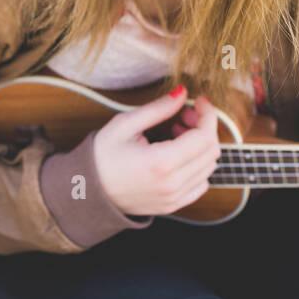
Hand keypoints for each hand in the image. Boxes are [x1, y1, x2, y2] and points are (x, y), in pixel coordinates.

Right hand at [92, 86, 221, 216]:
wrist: (87, 191)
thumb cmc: (102, 156)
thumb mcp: (126, 124)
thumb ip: (158, 108)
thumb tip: (182, 93)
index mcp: (162, 162)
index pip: (205, 136)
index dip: (208, 114)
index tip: (199, 101)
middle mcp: (173, 184)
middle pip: (211, 151)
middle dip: (204, 127)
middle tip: (184, 115)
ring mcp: (174, 198)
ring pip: (209, 167)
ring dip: (201, 146)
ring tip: (177, 134)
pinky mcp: (172, 205)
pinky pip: (201, 184)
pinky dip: (198, 166)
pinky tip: (179, 155)